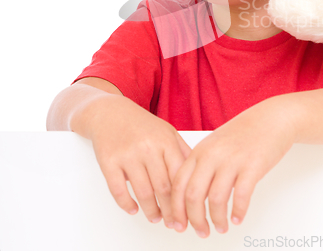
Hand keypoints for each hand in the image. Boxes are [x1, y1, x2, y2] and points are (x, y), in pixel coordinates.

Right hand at [89, 96, 191, 226]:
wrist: (110, 113)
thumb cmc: (142, 125)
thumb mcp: (167, 132)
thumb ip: (182, 151)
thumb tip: (199, 174)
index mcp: (166, 141)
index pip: (180, 176)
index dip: (185, 198)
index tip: (190, 212)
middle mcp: (148, 148)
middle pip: (163, 188)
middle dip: (171, 210)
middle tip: (175, 223)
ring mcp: (128, 155)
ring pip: (143, 192)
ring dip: (151, 210)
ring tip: (156, 217)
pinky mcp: (109, 162)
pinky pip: (118, 190)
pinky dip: (127, 204)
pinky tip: (134, 209)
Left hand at [170, 95, 296, 236]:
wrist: (271, 118)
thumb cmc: (244, 132)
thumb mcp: (215, 144)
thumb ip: (201, 165)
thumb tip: (191, 196)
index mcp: (200, 150)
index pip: (178, 183)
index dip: (176, 208)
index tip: (178, 223)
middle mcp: (213, 155)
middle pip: (193, 195)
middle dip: (194, 219)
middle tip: (200, 231)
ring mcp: (232, 160)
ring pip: (216, 200)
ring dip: (217, 220)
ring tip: (221, 227)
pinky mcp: (253, 166)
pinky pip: (241, 196)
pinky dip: (238, 212)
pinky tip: (238, 218)